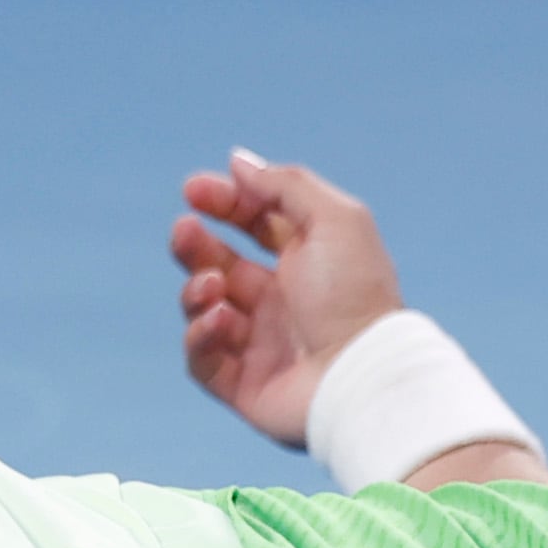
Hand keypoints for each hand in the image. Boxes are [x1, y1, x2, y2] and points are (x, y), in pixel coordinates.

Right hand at [172, 152, 404, 444]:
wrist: (362, 375)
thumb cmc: (356, 296)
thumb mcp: (333, 220)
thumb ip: (285, 186)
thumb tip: (238, 162)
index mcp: (306, 260)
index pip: (254, 222)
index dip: (223, 202)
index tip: (194, 189)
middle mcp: (281, 300)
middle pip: (218, 262)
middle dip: (194, 244)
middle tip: (185, 231)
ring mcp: (260, 343)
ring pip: (203, 309)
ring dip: (195, 290)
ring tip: (212, 287)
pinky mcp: (243, 385)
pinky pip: (202, 358)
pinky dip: (201, 336)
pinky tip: (221, 322)